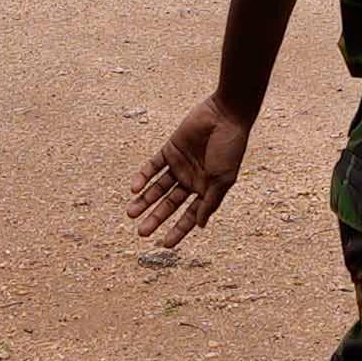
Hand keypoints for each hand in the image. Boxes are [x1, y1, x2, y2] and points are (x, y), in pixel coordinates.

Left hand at [128, 95, 253, 244]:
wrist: (226, 115)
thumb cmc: (230, 148)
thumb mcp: (223, 179)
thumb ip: (210, 202)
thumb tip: (199, 225)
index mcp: (206, 189)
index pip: (189, 215)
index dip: (179, 230)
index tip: (165, 244)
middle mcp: (191, 180)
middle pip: (169, 204)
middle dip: (156, 218)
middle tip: (142, 232)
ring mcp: (179, 165)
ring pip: (158, 188)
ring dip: (145, 200)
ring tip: (131, 213)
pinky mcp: (170, 150)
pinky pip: (153, 166)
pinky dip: (143, 177)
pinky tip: (135, 188)